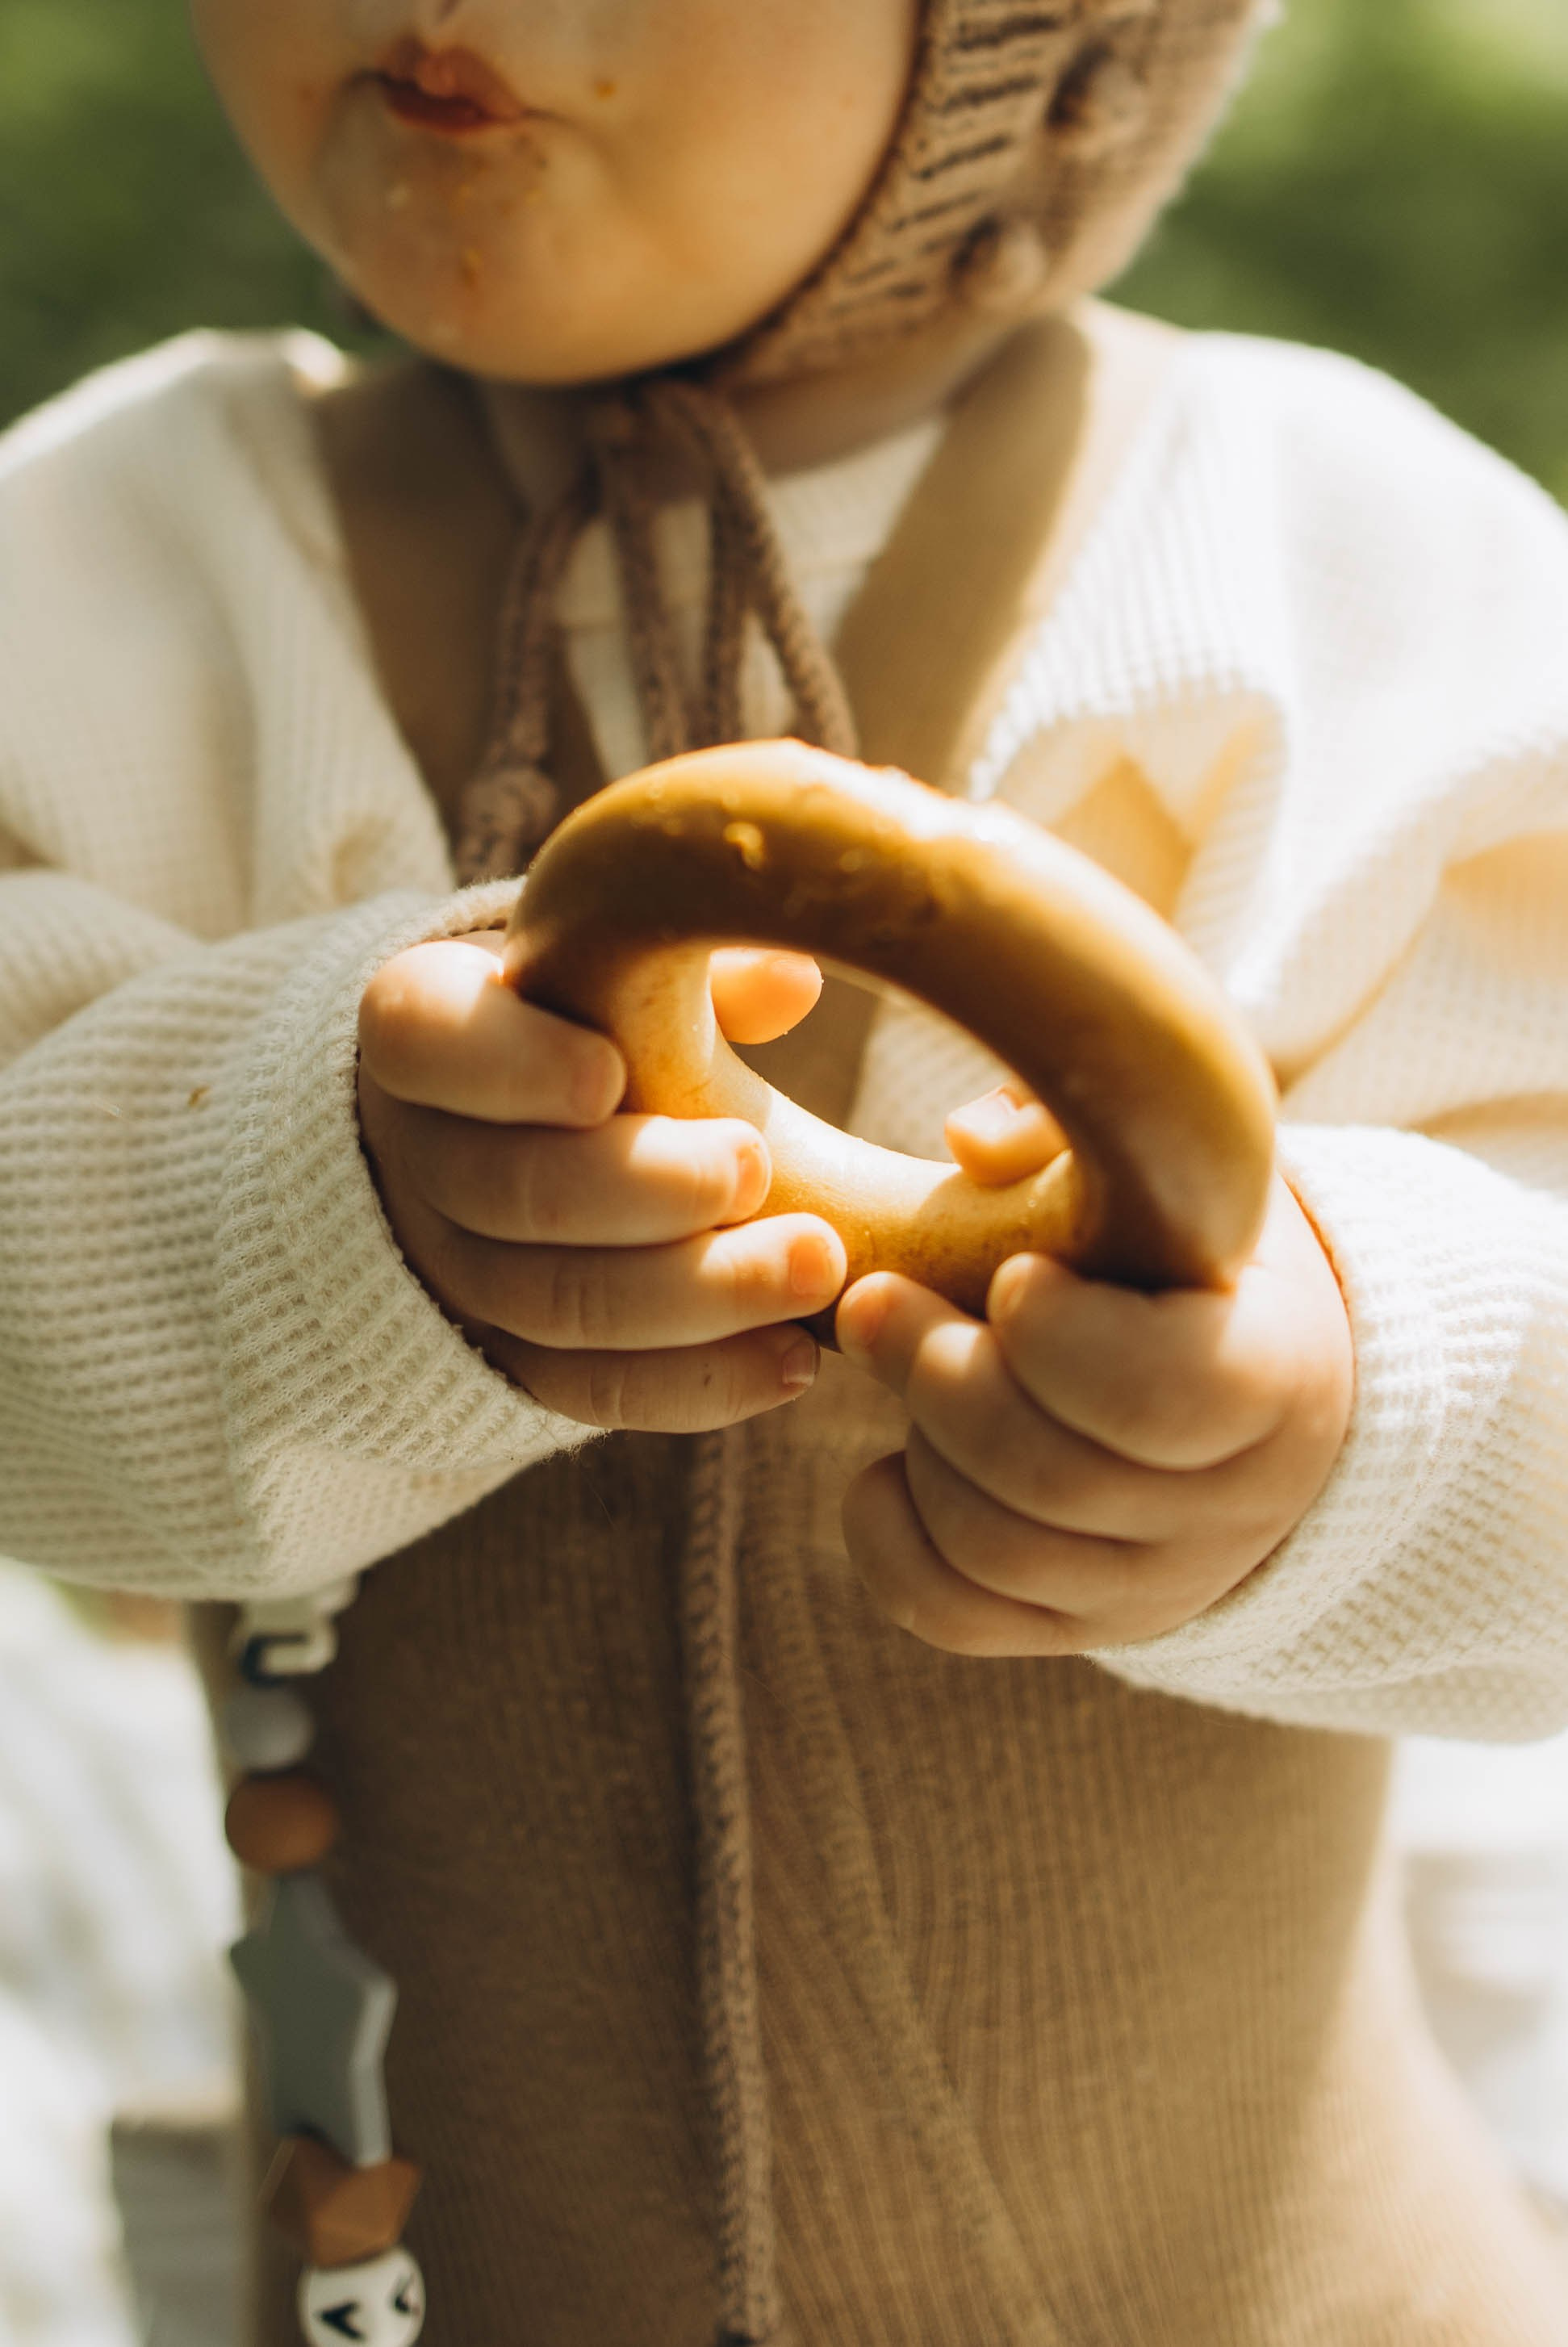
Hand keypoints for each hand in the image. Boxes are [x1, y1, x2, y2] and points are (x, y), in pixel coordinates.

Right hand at [357, 933, 845, 1429]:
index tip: (608, 1075)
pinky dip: (699, 1384)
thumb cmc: (579, 1015)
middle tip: (751, 1166)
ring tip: (813, 1266)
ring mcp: (462, 1273)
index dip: (509, 1066)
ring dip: (695, 1294)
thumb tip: (791, 980)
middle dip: (640, 1187)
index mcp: (427, 1031)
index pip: (427, 1040)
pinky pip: (597, 1390)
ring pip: (560, 1305)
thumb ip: (686, 972)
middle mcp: (425, 1159)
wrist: (498, 1130)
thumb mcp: (612, 969)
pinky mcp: (517, 1362)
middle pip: (510, 1190)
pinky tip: (795, 1360)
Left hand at [834, 1084, 1352, 1655]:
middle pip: (1053, 1475)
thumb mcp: (1175, 1162)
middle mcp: (1233, 1508)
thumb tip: (970, 1142)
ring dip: (918, 1447)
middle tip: (874, 1299)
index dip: (1064, 1338)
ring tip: (901, 1365)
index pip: (1169, 1393)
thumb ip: (1079, 1121)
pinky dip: (887, 1539)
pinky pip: (954, 1615)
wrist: (1249, 1373)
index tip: (1014, 1274)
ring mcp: (1155, 1585)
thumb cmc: (1189, 1240)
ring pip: (996, 1551)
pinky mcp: (1077, 1625)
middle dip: (939, 1376)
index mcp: (1277, 1374)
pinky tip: (886, 1465)